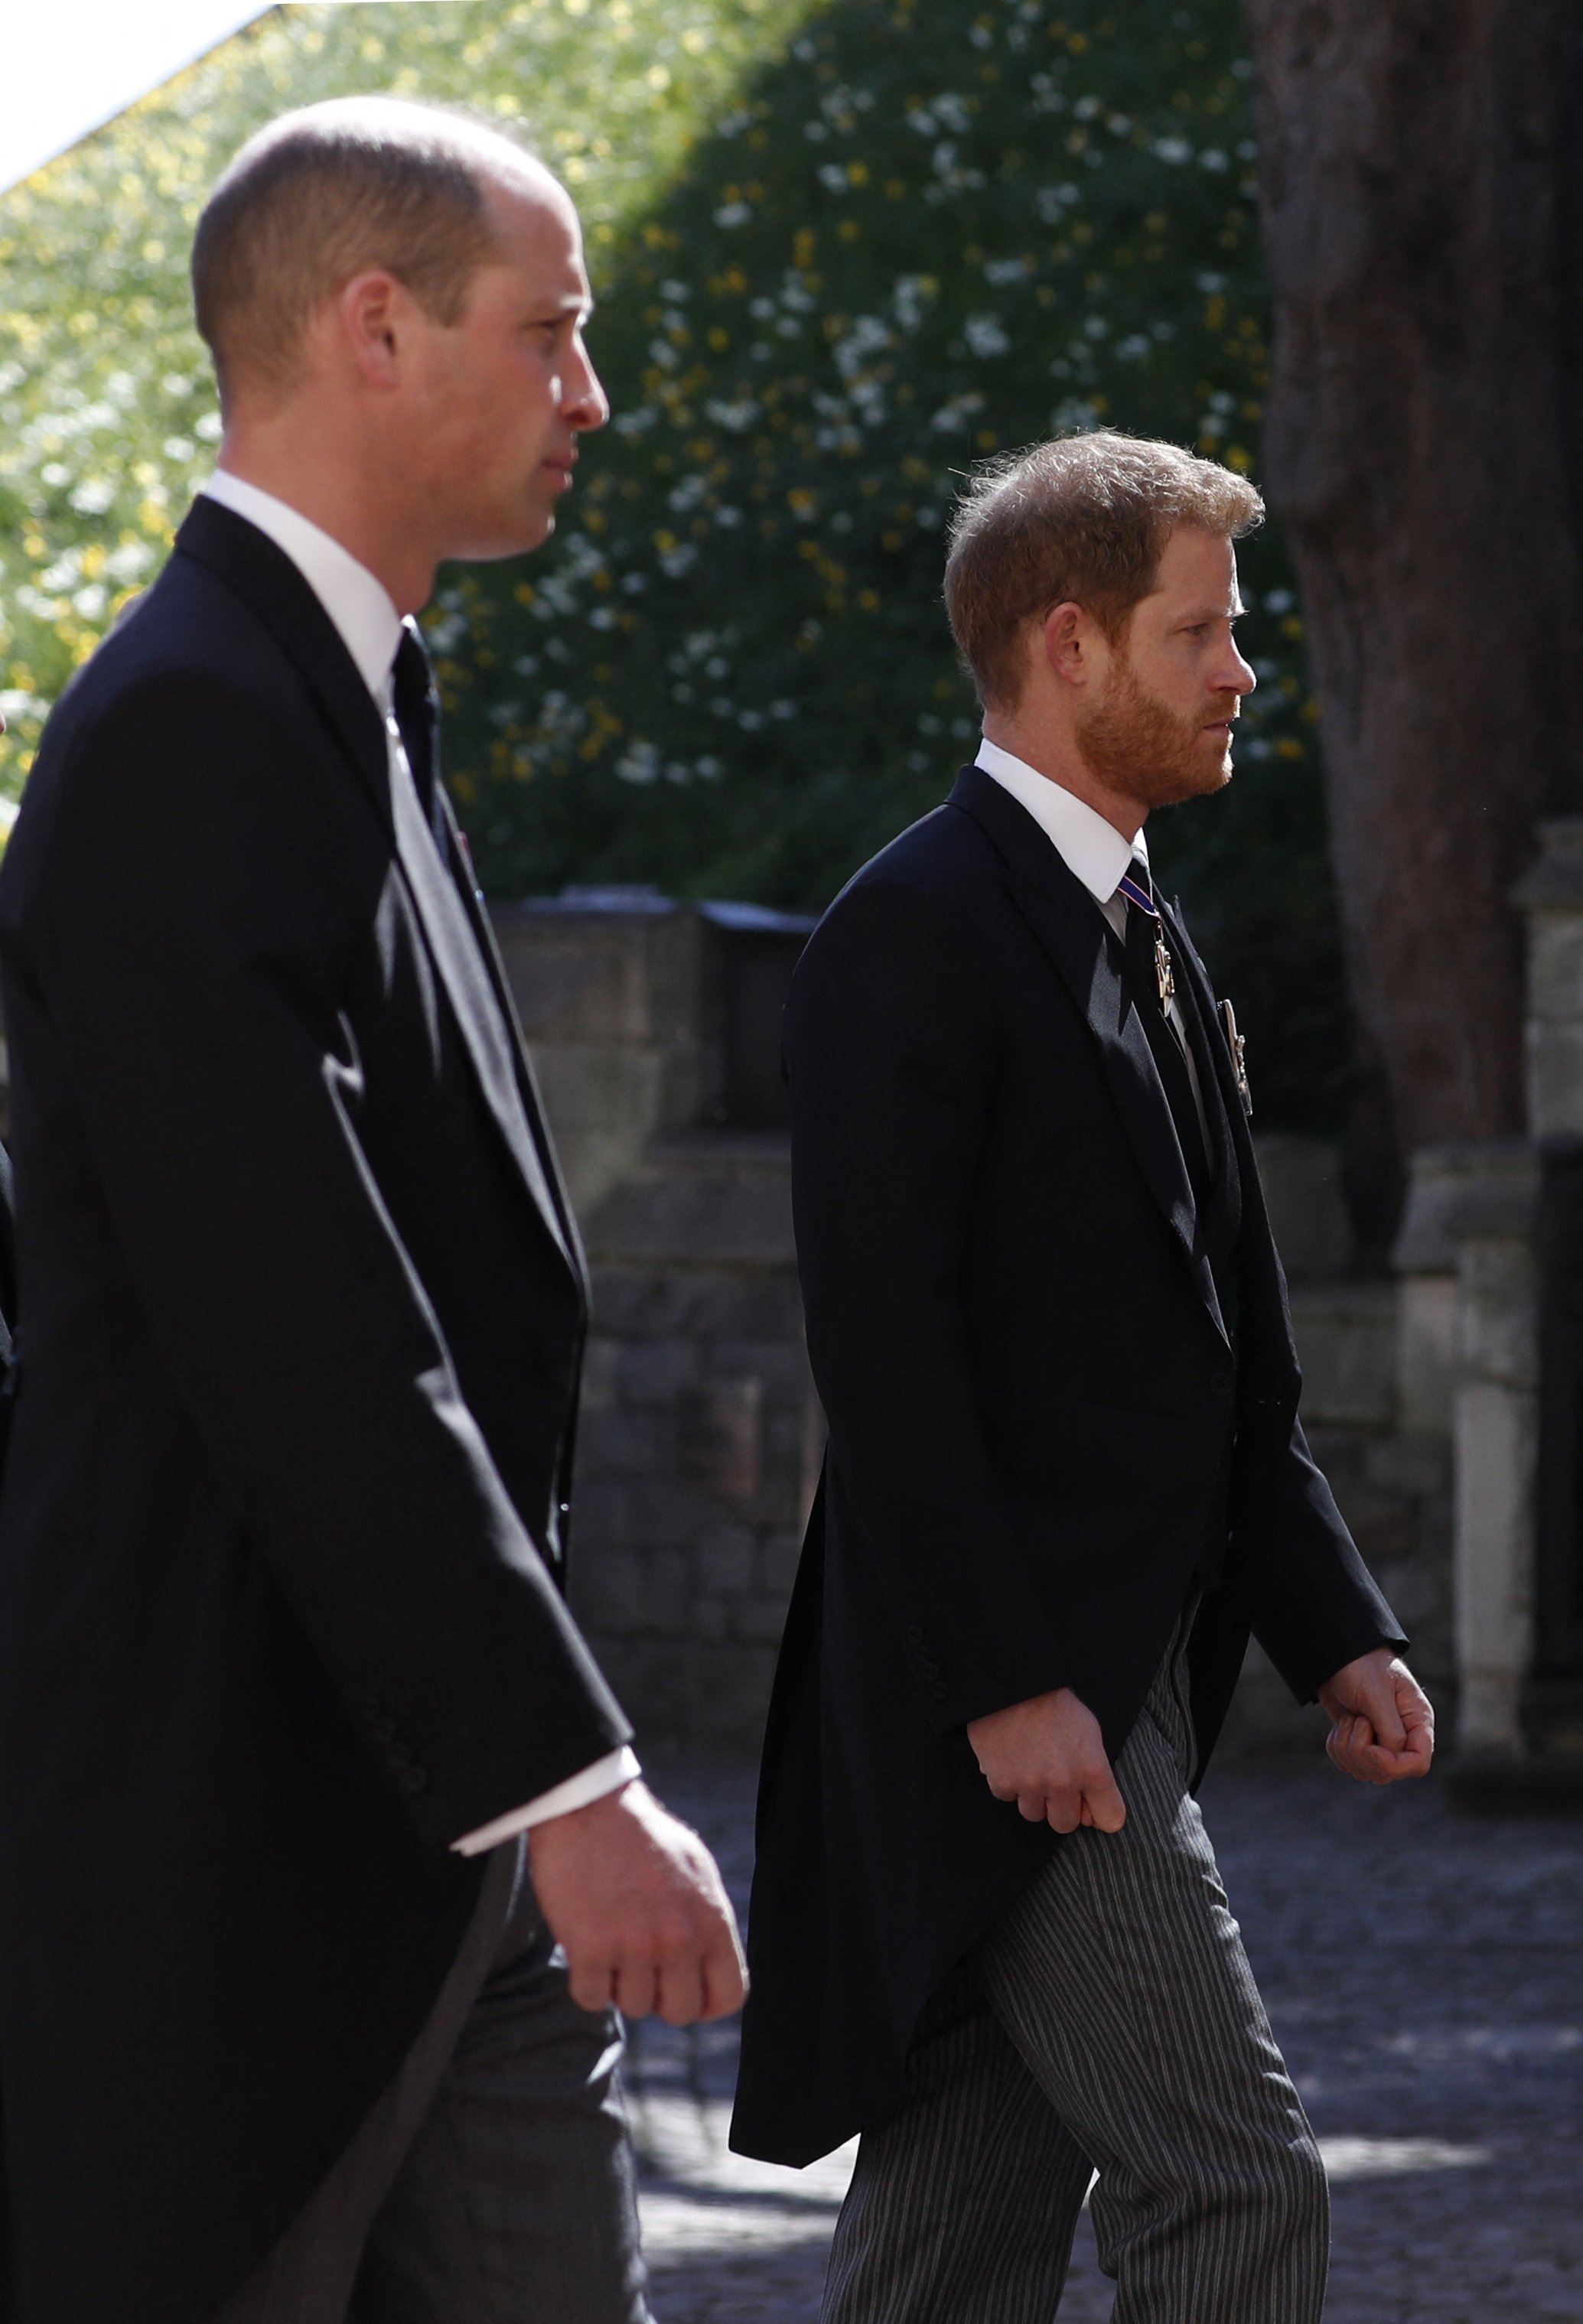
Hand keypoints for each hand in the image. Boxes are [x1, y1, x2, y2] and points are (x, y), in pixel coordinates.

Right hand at [528, 1779, 746, 2024]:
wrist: (587, 1807)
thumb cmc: (642, 1837)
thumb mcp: (696, 1870)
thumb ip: (707, 1921)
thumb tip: (712, 1967)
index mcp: (712, 1919)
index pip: (729, 1995)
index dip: (706, 2002)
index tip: (683, 1990)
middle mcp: (679, 1939)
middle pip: (680, 2012)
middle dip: (660, 1995)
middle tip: (640, 1963)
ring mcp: (635, 1947)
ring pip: (633, 2006)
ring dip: (619, 1981)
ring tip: (612, 1937)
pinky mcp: (590, 1951)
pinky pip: (592, 1999)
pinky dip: (586, 1979)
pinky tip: (586, 1943)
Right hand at [966, 1686, 1125, 1834]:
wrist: (1013, 1683)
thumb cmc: (1055, 1704)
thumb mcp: (1090, 1731)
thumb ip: (1094, 1771)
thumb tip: (1089, 1808)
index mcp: (1092, 1769)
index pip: (1111, 1819)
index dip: (1099, 1813)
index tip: (1089, 1804)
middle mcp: (1064, 1783)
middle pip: (1066, 1824)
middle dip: (1060, 1808)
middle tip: (1052, 1784)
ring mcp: (1031, 1785)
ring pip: (1034, 1815)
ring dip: (1032, 1797)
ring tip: (1028, 1768)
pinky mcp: (1002, 1783)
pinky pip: (1007, 1798)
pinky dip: (1007, 1783)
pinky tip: (1009, 1760)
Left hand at [1317, 1649, 1434, 1783]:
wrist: (1337, 1656)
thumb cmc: (1363, 1667)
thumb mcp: (1377, 1694)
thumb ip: (1390, 1729)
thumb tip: (1392, 1756)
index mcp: (1417, 1722)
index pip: (1418, 1763)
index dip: (1394, 1765)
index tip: (1372, 1747)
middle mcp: (1402, 1737)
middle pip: (1387, 1773)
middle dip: (1362, 1752)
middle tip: (1356, 1720)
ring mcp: (1380, 1742)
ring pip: (1364, 1771)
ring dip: (1346, 1747)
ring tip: (1349, 1717)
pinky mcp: (1358, 1743)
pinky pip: (1346, 1764)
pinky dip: (1336, 1747)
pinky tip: (1341, 1723)